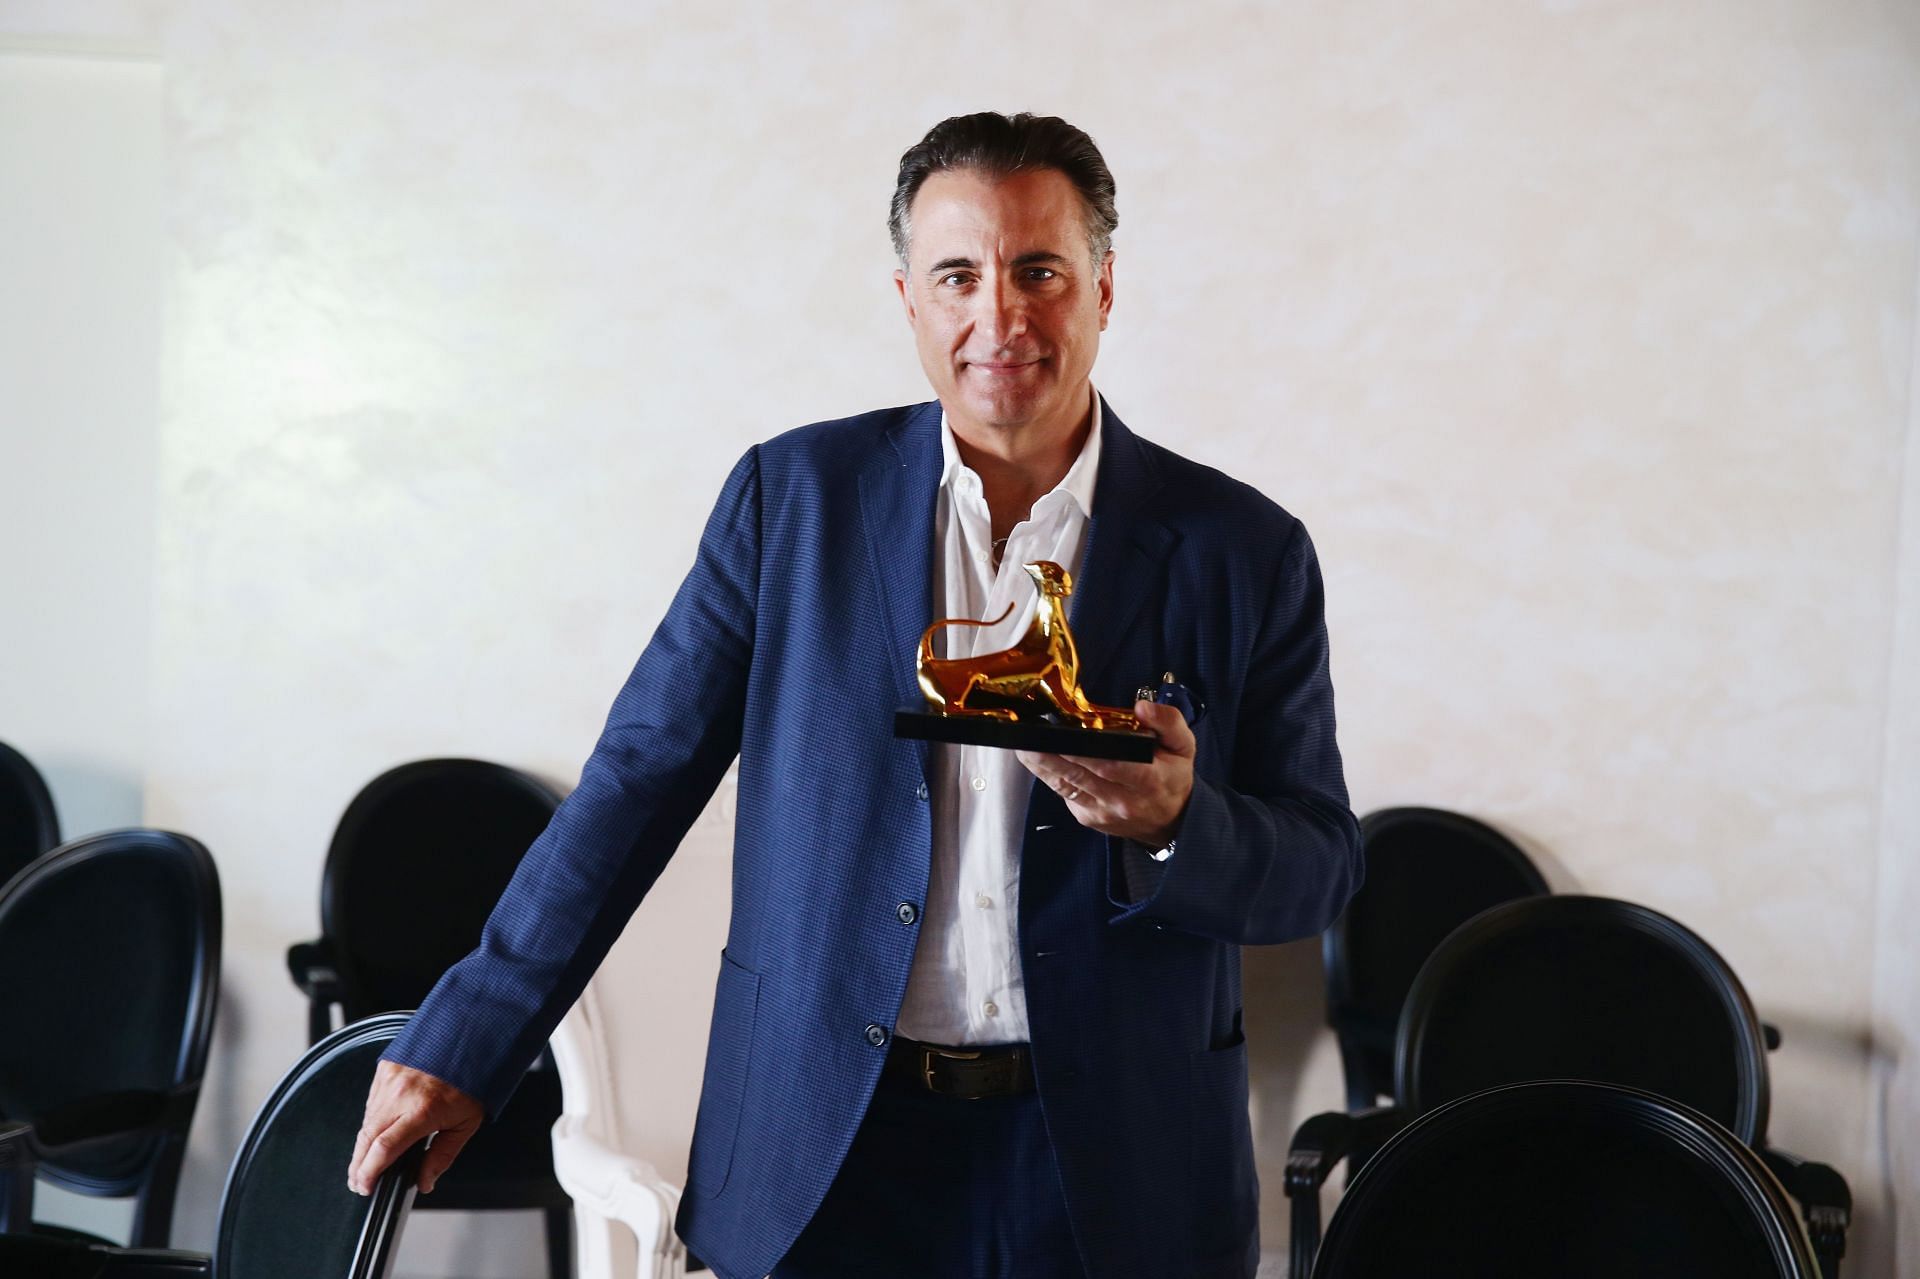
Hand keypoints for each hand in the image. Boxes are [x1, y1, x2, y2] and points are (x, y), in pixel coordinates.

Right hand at [348, 1060, 483, 1195]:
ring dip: (364, 1144)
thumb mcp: (465, 1124)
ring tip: (367, 1162)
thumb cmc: (471, 1081)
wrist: (469, 1040)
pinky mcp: (384, 1070)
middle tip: (359, 1182)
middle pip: (366, 1138)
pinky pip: (372, 1102)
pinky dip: (373, 1120)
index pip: (384, 1148)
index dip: (369, 1172)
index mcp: (422, 1110)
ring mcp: (389, 1080)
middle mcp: (400, 1094)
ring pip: (367, 1121)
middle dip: (358, 1166)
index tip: (365, 1187)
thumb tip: (425, 1182)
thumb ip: (442, 1156)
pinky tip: (379, 1130)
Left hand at [1017, 699, 1194, 845]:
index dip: (1080, 750)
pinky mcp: (1089, 818)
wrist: (1171, 822)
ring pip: (1065, 786)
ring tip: (1022, 745)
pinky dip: (1050, 776)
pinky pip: (1065, 795)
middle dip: (1049, 755)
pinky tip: (1037, 759)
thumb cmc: (1174, 777)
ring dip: (1041, 766)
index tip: (1058, 731)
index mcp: (1149, 779)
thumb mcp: (1184, 746)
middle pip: (1079, 775)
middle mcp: (1123, 800)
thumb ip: (1169, 721)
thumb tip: (1142, 708)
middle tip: (1026, 735)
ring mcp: (1102, 812)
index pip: (1110, 764)